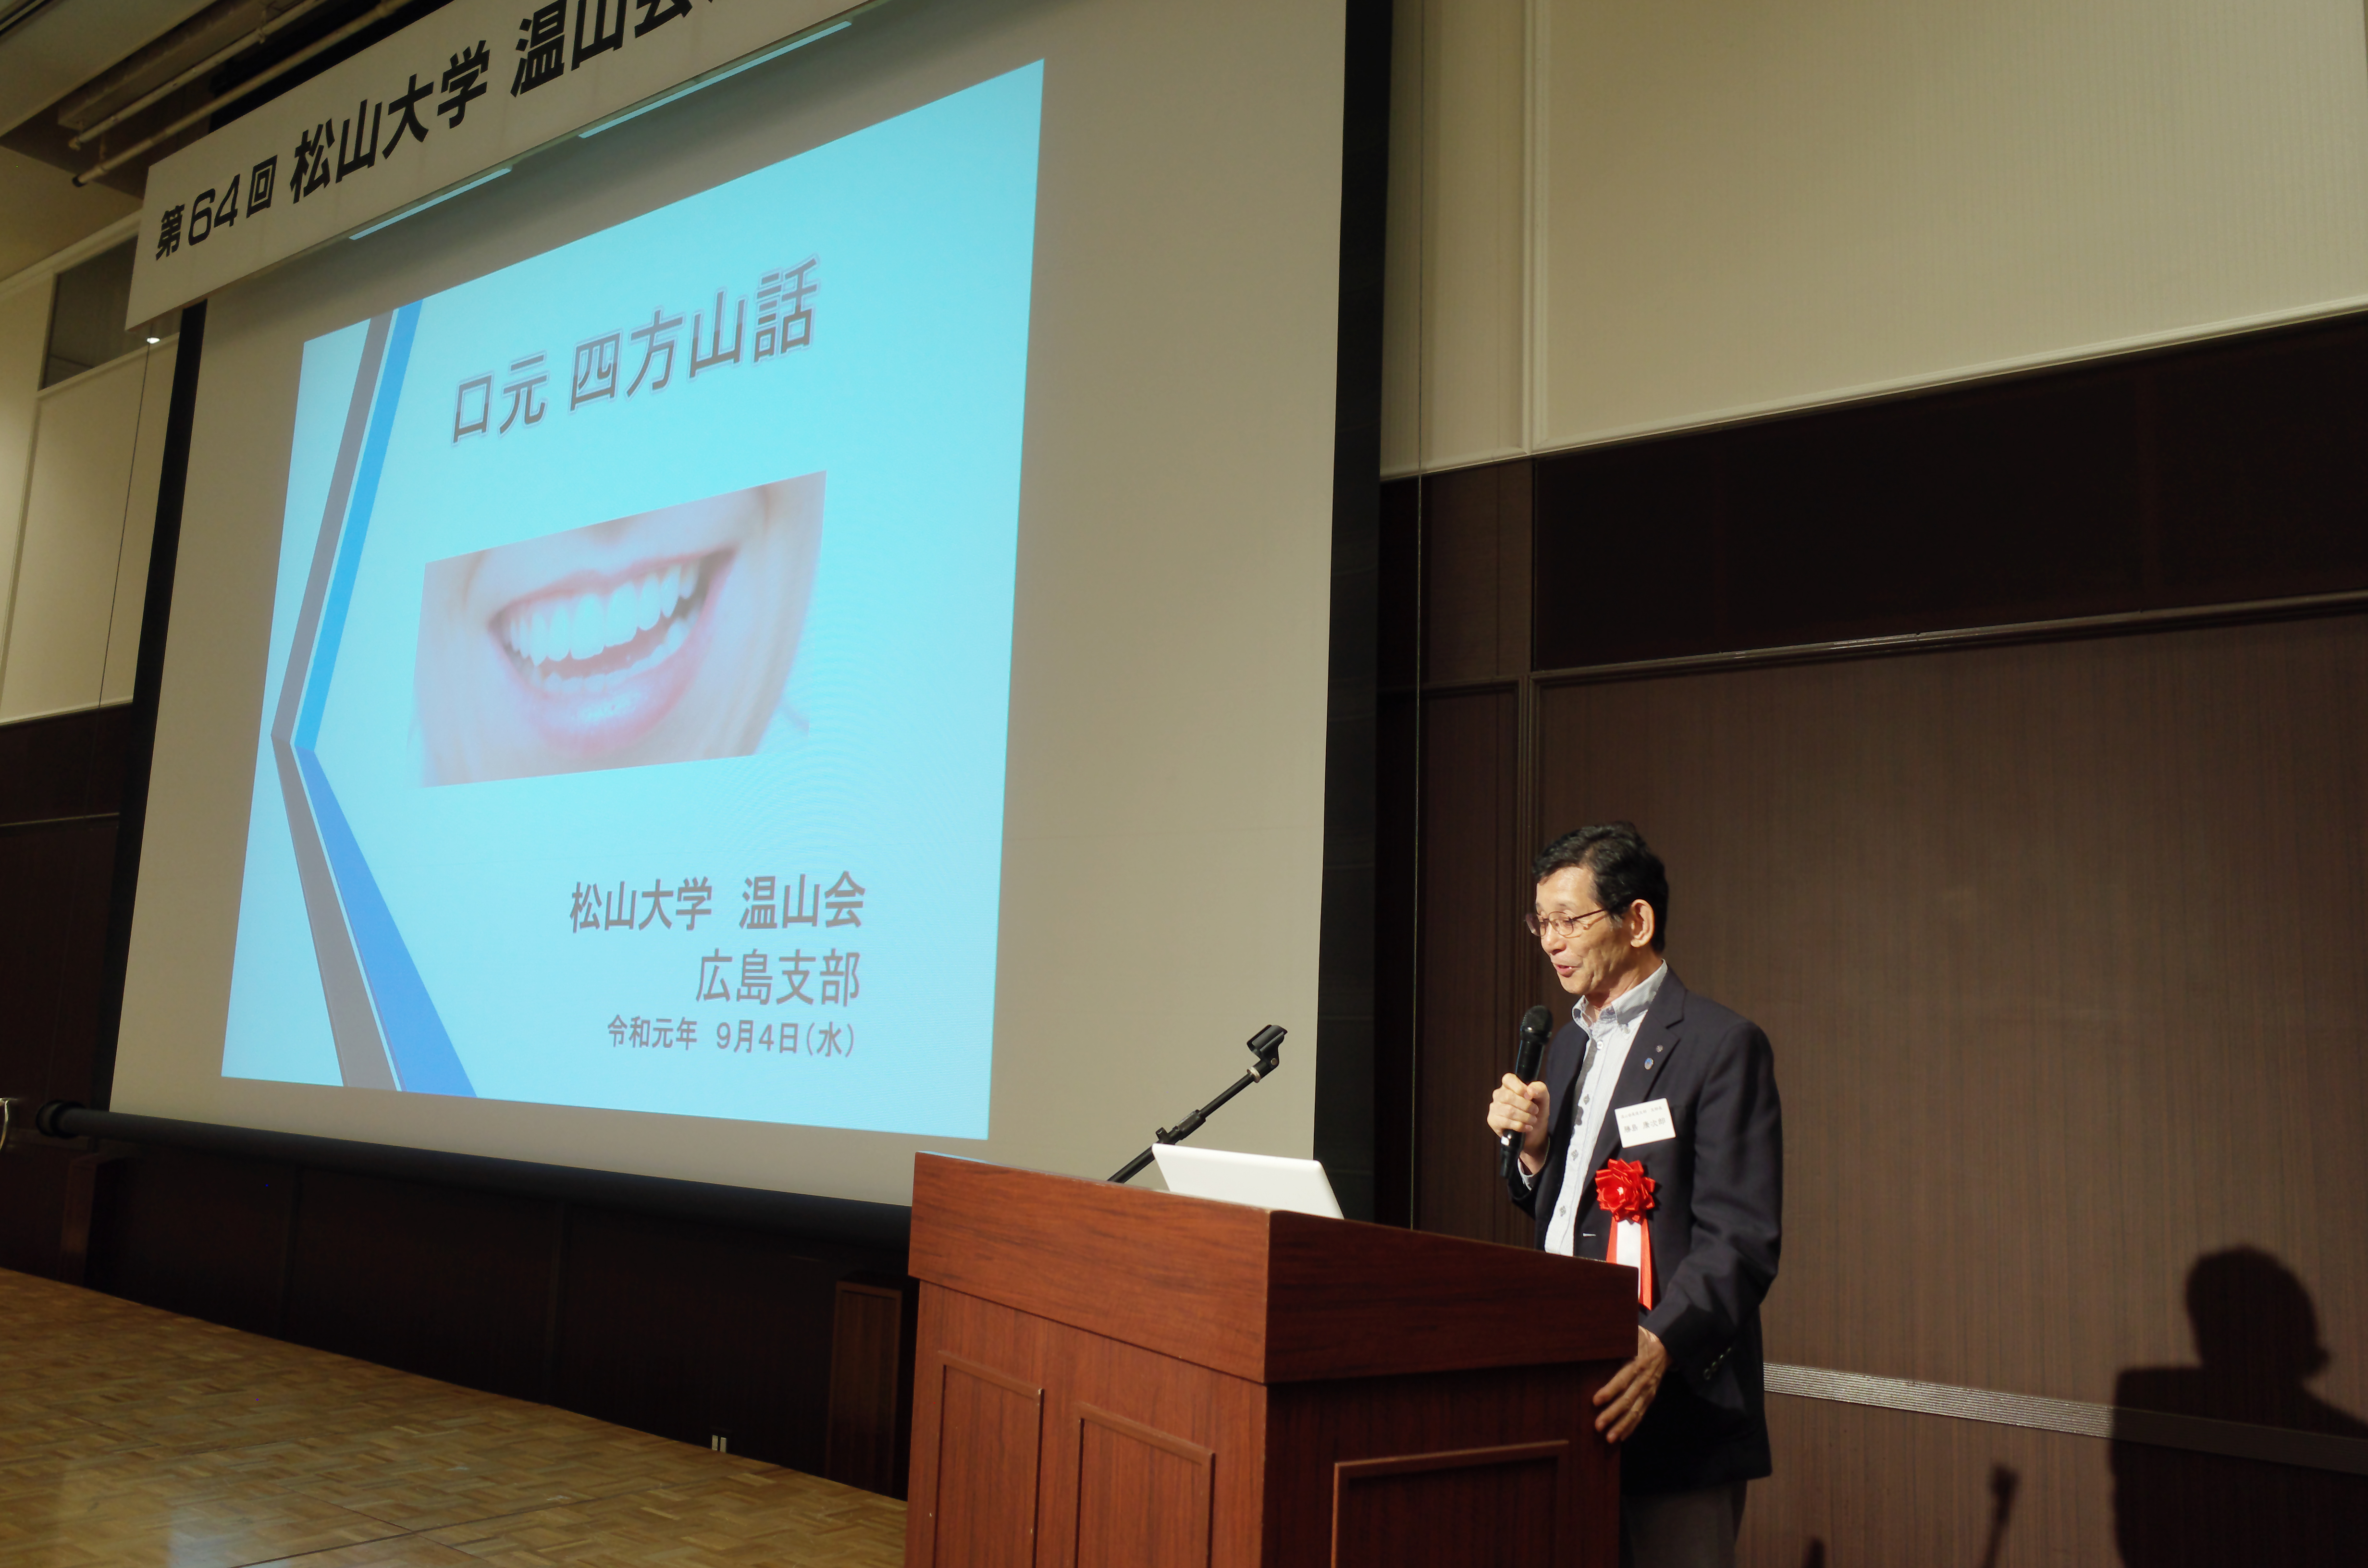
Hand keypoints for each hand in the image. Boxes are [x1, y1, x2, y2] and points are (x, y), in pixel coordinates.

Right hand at [1486, 1074, 1550, 1170]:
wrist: (1534, 1133)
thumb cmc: (1536, 1113)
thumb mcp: (1543, 1099)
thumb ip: (1540, 1089)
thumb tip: (1530, 1089)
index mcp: (1509, 1086)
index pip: (1508, 1079)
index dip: (1519, 1087)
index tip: (1530, 1096)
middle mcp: (1499, 1095)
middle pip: (1508, 1096)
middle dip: (1526, 1105)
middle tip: (1535, 1111)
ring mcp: (1494, 1108)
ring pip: (1508, 1110)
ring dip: (1525, 1117)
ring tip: (1532, 1120)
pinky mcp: (1493, 1120)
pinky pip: (1505, 1122)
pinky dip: (1520, 1126)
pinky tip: (1526, 1127)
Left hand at [1592, 1327, 1666, 1442]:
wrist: (1665, 1347)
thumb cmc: (1642, 1339)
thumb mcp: (1632, 1334)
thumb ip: (1619, 1337)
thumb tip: (1600, 1337)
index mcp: (1637, 1363)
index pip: (1622, 1379)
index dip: (1610, 1390)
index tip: (1596, 1400)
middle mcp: (1643, 1380)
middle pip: (1628, 1399)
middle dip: (1613, 1414)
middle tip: (1597, 1425)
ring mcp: (1648, 1391)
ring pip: (1635, 1411)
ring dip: (1622, 1425)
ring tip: (1609, 1438)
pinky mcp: (1650, 1397)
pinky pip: (1641, 1414)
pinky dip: (1632, 1426)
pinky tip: (1621, 1437)